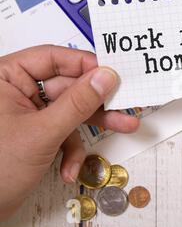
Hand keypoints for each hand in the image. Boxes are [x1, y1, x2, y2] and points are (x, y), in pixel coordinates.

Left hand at [0, 45, 138, 219]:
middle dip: (98, 102)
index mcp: (6, 78)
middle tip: (125, 103)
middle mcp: (17, 92)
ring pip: (71, 110)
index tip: (114, 74)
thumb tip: (105, 78)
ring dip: (93, 125)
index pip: (53, 58)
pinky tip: (69, 168)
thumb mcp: (42, 132)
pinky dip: (71, 150)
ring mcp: (28, 114)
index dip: (86, 64)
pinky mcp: (36, 133)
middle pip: (69, 85)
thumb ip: (77, 103)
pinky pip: (63, 132)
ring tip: (123, 126)